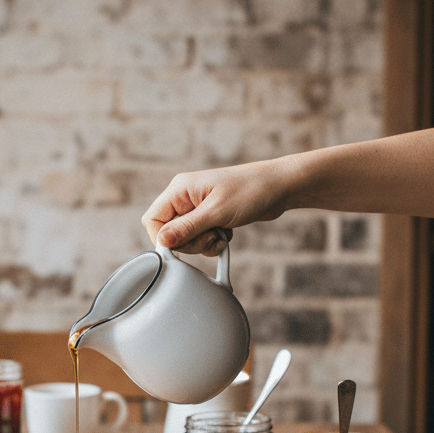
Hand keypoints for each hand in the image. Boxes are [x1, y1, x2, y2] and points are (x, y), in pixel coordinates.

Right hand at [140, 161, 288, 255]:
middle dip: (191, 242)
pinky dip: (212, 242)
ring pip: (186, 239)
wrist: (280, 186)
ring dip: (204, 244)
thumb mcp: (217, 212)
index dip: (163, 238)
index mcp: (180, 189)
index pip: (153, 220)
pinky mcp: (209, 216)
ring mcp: (197, 208)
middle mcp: (185, 198)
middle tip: (211, 236)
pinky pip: (200, 238)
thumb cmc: (251, 191)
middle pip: (169, 233)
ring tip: (222, 233)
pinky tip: (226, 234)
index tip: (182, 246)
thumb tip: (162, 241)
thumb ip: (187, 228)